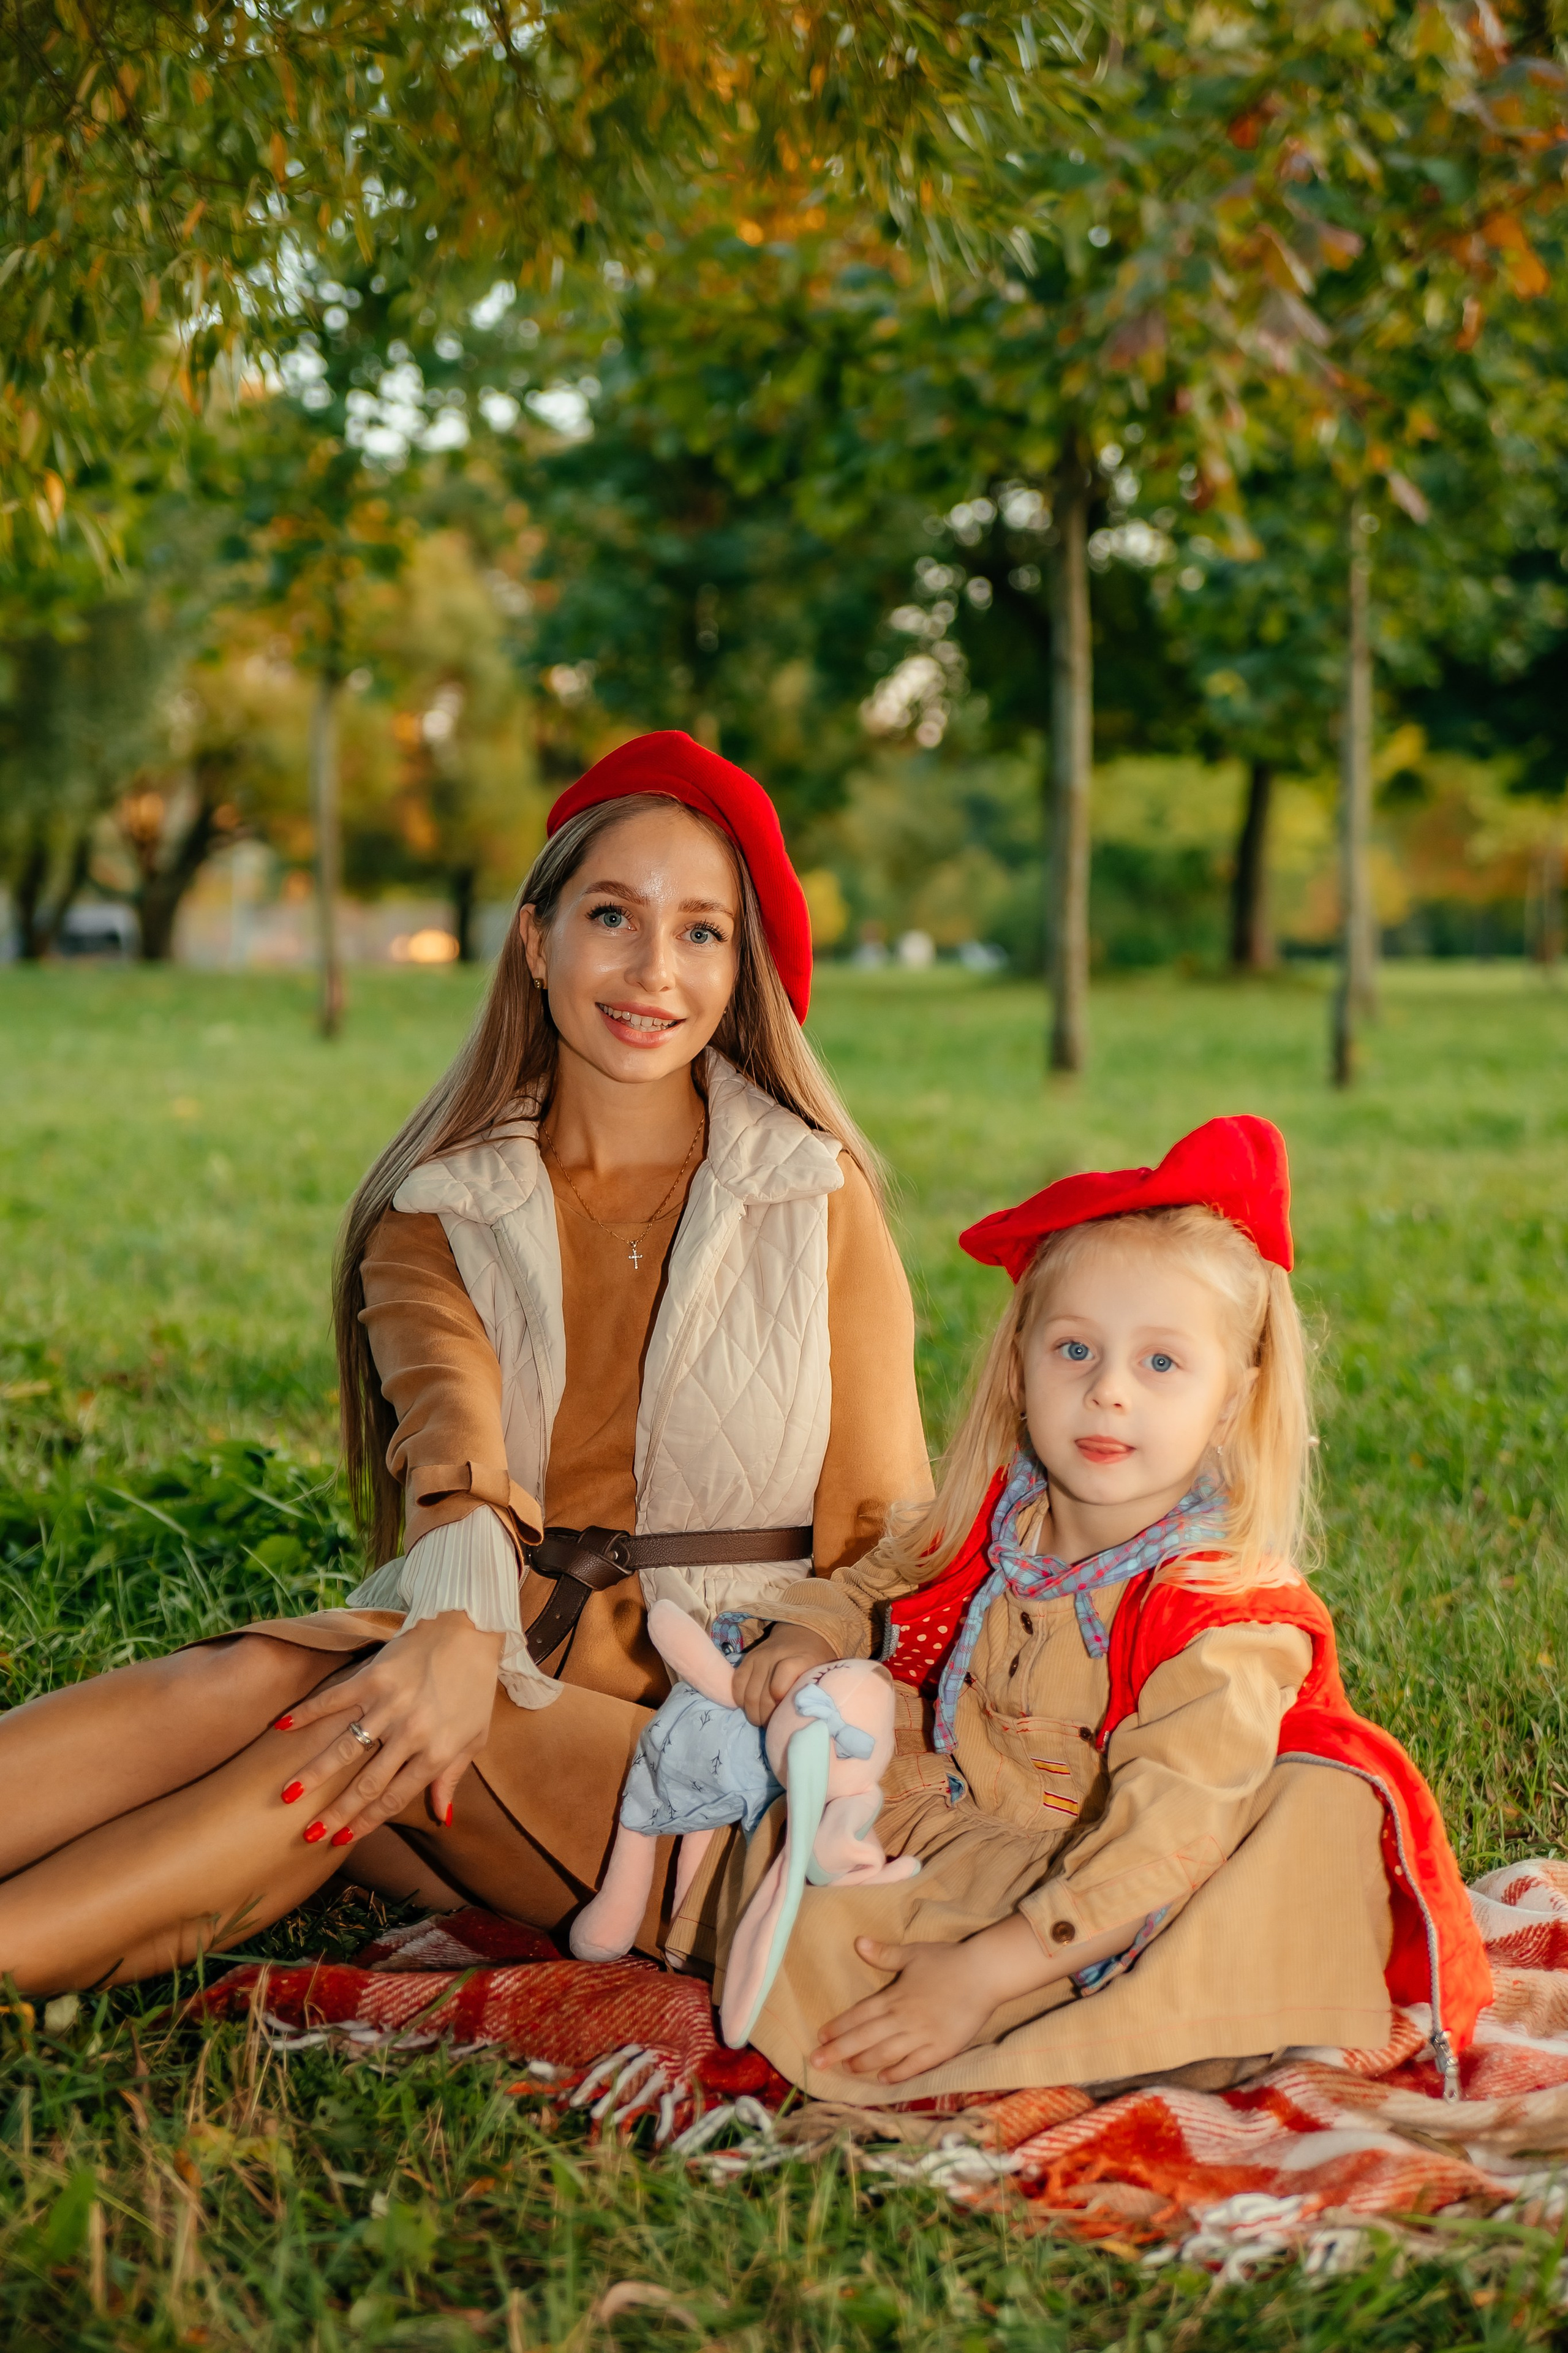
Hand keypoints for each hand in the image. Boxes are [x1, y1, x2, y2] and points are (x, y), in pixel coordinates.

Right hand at [275, 1612, 502, 1848]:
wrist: (471, 1630)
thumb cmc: (475, 1687)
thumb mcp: (474, 1737)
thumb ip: (453, 1777)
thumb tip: (441, 1817)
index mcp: (437, 1751)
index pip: (395, 1797)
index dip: (366, 1822)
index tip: (342, 1840)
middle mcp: (412, 1732)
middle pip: (366, 1783)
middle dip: (336, 1812)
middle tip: (309, 1833)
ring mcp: (391, 1704)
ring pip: (345, 1748)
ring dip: (314, 1773)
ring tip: (288, 1795)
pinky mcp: (374, 1676)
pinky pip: (335, 1699)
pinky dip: (308, 1713)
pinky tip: (283, 1727)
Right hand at [730, 1626, 835, 1725]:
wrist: (802, 1633)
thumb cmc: (815, 1660)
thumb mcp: (822, 1673)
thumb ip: (814, 1692)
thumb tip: (803, 1721)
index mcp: (799, 1660)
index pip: (779, 1685)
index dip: (777, 1702)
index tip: (784, 1715)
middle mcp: (776, 1657)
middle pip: (761, 1696)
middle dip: (765, 1718)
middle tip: (772, 1727)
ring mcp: (759, 1657)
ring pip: (748, 1695)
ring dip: (753, 1713)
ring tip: (762, 1720)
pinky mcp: (748, 1659)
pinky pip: (737, 1684)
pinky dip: (740, 1701)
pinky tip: (750, 1706)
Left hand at [811, 1937, 999, 2081]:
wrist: (983, 1974)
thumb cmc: (947, 1961)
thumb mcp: (913, 1953)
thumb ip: (884, 1954)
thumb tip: (857, 1943)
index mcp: (895, 1996)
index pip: (860, 2014)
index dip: (839, 2026)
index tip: (820, 2036)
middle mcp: (904, 2018)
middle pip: (865, 2038)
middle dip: (839, 2050)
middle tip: (817, 2062)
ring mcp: (922, 2036)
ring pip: (885, 2053)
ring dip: (863, 2062)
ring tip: (846, 2069)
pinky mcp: (941, 2049)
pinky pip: (915, 2065)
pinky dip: (897, 2073)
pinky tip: (883, 2079)